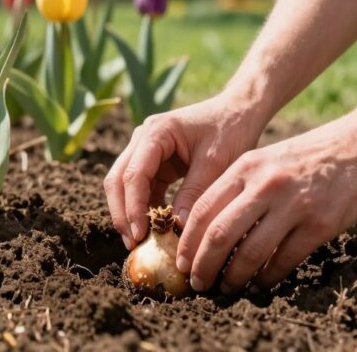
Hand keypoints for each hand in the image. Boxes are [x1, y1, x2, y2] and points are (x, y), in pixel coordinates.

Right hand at [104, 93, 265, 248]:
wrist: (239, 112)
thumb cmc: (230, 130)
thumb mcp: (215, 162)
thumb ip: (195, 192)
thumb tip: (176, 227)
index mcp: (156, 132)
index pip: (134, 174)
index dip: (133, 207)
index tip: (139, 235)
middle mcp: (143, 138)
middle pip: (118, 179)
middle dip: (122, 213)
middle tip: (132, 244)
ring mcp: (146, 149)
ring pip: (124, 184)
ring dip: (129, 212)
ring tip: (139, 242)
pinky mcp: (155, 161)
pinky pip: (142, 188)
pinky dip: (144, 208)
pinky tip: (154, 229)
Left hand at [175, 114, 356, 293]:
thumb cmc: (312, 154)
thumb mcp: (267, 159)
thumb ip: (240, 186)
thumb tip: (209, 227)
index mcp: (246, 167)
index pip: (202, 209)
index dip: (186, 241)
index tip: (180, 261)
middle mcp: (264, 184)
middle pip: (218, 234)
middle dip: (202, 265)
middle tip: (197, 283)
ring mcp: (292, 204)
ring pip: (248, 253)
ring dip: (233, 278)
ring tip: (227, 288)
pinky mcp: (319, 223)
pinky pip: (283, 260)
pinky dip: (267, 278)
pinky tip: (261, 284)